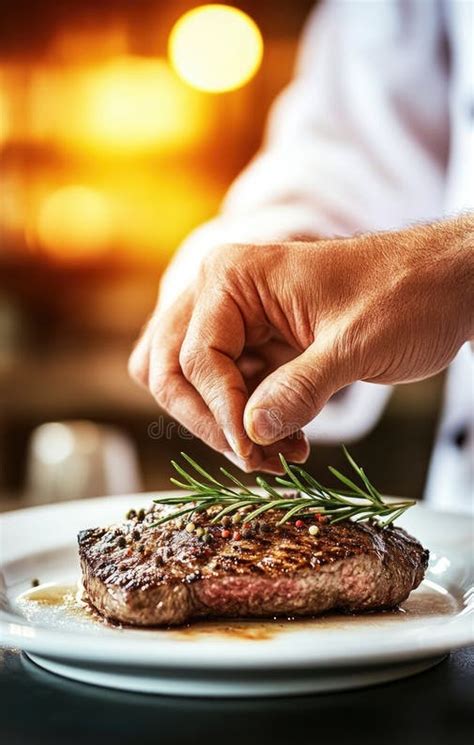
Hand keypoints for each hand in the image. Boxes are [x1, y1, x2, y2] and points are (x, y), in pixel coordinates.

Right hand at [130, 216, 472, 470]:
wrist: (444, 285)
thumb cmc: (407, 295)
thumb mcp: (356, 345)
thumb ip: (301, 389)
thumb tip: (251, 434)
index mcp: (234, 277)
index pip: (197, 359)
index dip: (223, 414)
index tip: (256, 455)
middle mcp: (221, 295)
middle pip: (171, 371)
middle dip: (210, 422)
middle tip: (256, 459)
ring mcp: (235, 322)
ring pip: (192, 386)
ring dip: (223, 427)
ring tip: (275, 453)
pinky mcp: (255, 346)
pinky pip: (228, 392)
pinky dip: (246, 423)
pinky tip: (288, 444)